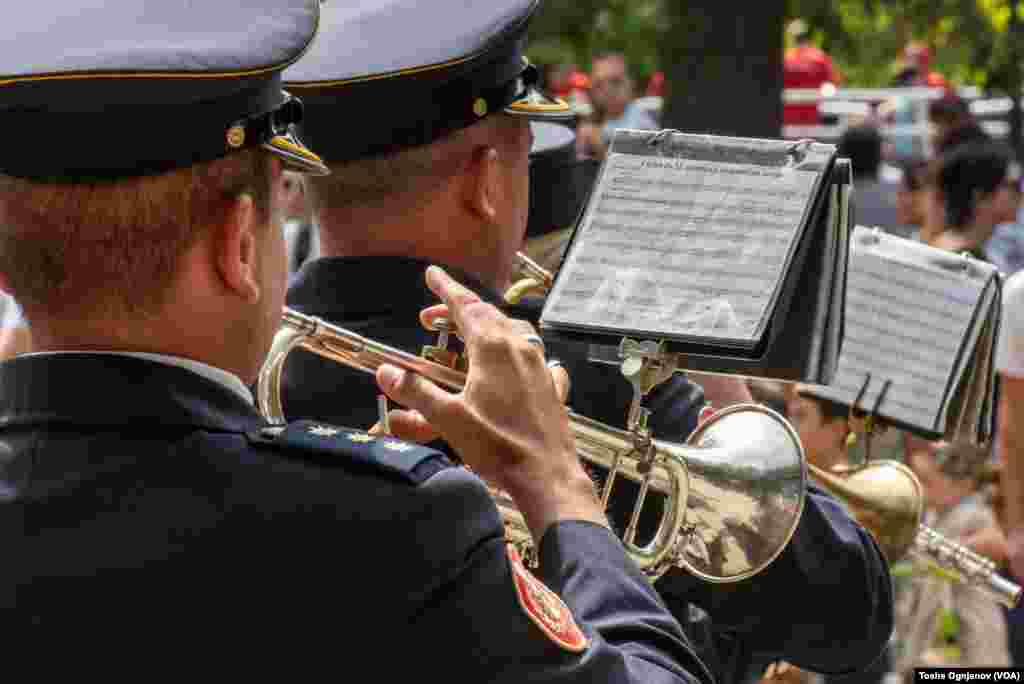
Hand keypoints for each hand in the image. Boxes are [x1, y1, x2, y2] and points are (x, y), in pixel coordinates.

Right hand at [375, 266, 604, 541]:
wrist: (546, 475)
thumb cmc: (499, 447)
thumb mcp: (448, 419)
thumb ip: (415, 392)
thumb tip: (387, 372)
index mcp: (493, 348)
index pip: (466, 306)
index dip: (446, 289)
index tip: (432, 274)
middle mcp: (520, 349)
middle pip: (487, 315)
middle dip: (458, 310)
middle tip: (431, 318)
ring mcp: (540, 366)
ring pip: (514, 331)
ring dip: (489, 326)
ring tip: (468, 336)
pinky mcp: (551, 386)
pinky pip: (535, 358)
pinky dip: (518, 353)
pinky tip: (516, 365)